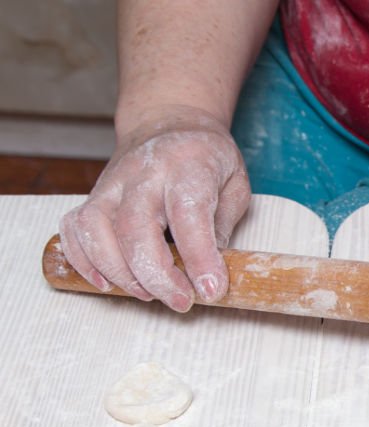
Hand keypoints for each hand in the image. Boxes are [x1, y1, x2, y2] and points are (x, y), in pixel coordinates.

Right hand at [59, 105, 249, 311]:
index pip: (188, 215)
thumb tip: (211, 272)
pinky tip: (107, 282)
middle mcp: (143, 174)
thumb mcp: (235, 183)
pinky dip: (83, 261)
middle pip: (135, 228)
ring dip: (119, 273)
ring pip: (96, 230)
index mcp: (187, 166)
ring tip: (148, 295)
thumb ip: (224, 225)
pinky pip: (74, 229)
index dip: (199, 258)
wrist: (168, 123)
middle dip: (157, 276)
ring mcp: (112, 184)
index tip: (211, 291)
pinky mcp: (93, 196)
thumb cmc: (206, 158)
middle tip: (181, 302)